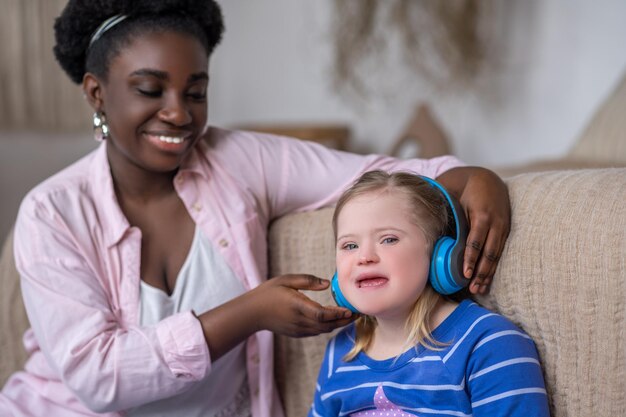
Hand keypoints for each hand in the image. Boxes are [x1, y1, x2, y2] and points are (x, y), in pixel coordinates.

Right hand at [250, 274, 353, 336]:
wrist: (252, 313)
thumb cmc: (269, 293)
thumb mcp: (286, 280)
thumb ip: (308, 281)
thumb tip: (327, 283)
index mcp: (297, 306)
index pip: (321, 314)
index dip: (337, 314)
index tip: (349, 310)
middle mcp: (299, 321)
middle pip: (327, 325)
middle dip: (344, 320)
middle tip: (357, 313)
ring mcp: (298, 329)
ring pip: (323, 330)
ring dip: (337, 324)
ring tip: (349, 316)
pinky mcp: (296, 333)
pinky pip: (316, 332)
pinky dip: (327, 327)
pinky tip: (333, 320)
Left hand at [437, 167, 510, 293]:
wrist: (488, 178)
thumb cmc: (465, 189)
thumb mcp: (455, 197)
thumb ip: (446, 213)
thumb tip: (428, 228)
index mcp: (482, 215)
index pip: (476, 241)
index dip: (471, 258)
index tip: (465, 273)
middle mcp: (495, 223)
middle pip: (489, 253)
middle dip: (481, 272)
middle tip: (472, 287)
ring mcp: (502, 228)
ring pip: (496, 255)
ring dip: (488, 273)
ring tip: (479, 289)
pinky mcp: (505, 231)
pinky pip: (499, 252)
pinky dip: (493, 267)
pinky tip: (487, 279)